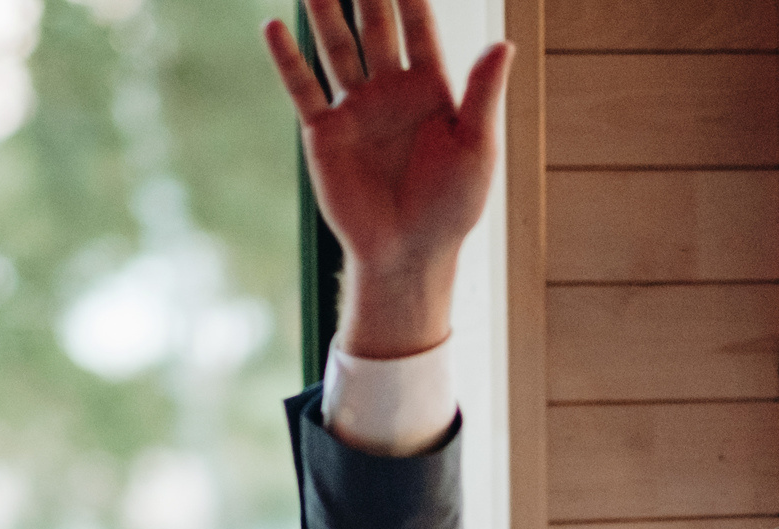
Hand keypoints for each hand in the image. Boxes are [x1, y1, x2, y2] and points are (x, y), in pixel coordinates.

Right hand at [263, 0, 510, 358]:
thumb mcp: (478, 149)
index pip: (418, 26)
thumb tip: (504, 43)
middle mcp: (390, 90)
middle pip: (374, 26)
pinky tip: (274, 26)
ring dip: (325, 12)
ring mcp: (355, 109)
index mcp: (431, 88)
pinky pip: (303, 89)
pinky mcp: (324, 133)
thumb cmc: (452, 207)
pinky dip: (288, 59)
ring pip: (337, 48)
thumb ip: (483, 94)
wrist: (409, 254)